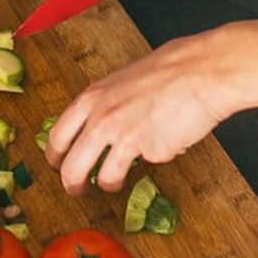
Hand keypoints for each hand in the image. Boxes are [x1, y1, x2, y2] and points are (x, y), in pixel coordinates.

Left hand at [46, 29, 239, 193]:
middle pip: (71, 166)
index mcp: (92, 97)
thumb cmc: (170, 68)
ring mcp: (125, 137)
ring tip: (114, 183)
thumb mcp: (124, 80)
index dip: (55, 156)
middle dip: (71, 184)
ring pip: (103, 178)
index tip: (58, 163)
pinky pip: (145, 166)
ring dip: (108, 184)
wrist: (202, 71)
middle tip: (75, 189)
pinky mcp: (150, 151)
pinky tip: (159, 149)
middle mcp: (102, 119)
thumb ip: (109, 102)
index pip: (58, 135)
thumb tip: (104, 119)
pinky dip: (150, 163)